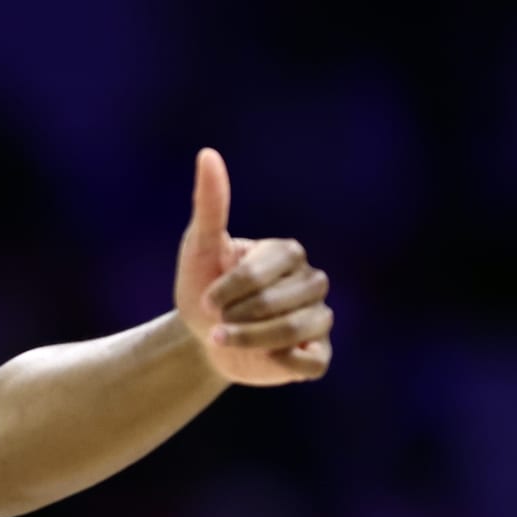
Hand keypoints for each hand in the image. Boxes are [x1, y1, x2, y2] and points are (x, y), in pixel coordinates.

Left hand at [173, 148, 333, 385]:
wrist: (201, 338)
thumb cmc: (202, 286)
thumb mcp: (198, 248)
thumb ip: (210, 205)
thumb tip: (207, 154)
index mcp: (287, 253)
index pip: (267, 269)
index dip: (230, 289)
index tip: (204, 302)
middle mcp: (310, 281)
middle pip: (285, 301)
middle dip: (240, 315)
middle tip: (214, 322)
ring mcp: (317, 318)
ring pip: (298, 330)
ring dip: (253, 339)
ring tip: (222, 340)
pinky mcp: (316, 353)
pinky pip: (314, 361)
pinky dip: (287, 362)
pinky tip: (264, 359)